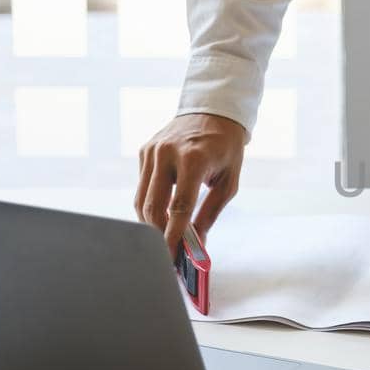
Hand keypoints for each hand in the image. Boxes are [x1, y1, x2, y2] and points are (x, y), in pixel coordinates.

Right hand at [135, 113, 247, 253]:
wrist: (212, 112)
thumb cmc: (225, 149)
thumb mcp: (228, 182)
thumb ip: (210, 214)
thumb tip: (196, 245)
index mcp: (193, 158)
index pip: (179, 206)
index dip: (174, 235)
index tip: (173, 257)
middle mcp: (167, 152)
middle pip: (154, 206)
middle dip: (159, 235)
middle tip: (167, 255)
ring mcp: (152, 151)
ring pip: (141, 199)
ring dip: (151, 223)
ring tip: (164, 239)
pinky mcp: (144, 151)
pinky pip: (142, 187)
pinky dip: (149, 205)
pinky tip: (161, 216)